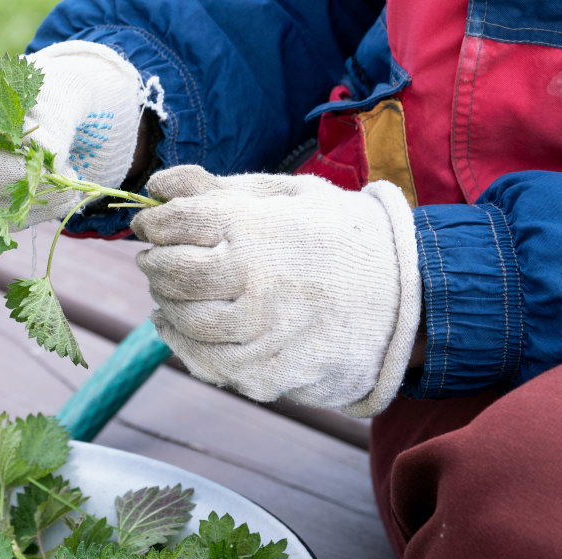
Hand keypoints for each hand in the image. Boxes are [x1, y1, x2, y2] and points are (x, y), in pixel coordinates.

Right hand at [0, 41, 149, 237]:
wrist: (49, 125)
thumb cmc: (44, 97)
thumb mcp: (55, 91)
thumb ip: (50, 114)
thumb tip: (44, 151)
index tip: (13, 120)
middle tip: (38, 169)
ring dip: (10, 198)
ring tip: (62, 184)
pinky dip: (16, 217)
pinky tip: (51, 199)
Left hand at [131, 166, 422, 416]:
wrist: (412, 301)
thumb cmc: (345, 240)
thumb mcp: (294, 196)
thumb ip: (223, 188)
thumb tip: (159, 183)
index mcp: (261, 227)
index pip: (178, 222)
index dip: (154, 221)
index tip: (149, 223)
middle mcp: (255, 280)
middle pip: (172, 272)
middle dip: (156, 262)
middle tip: (155, 259)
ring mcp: (259, 332)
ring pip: (182, 319)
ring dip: (166, 303)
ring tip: (170, 292)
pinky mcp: (263, 373)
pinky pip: (202, 360)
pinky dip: (179, 341)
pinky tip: (175, 326)